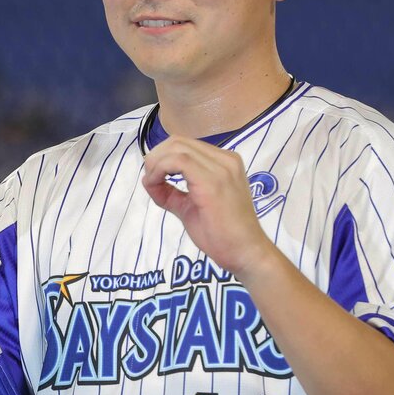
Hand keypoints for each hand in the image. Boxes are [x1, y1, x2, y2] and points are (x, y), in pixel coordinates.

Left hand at [140, 136, 277, 275]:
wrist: (245, 252)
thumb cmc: (220, 234)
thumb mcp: (189, 206)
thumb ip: (171, 192)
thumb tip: (148, 180)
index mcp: (224, 162)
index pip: (185, 145)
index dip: (162, 157)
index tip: (153, 178)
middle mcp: (225, 159)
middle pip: (178, 142)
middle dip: (156, 157)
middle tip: (150, 180)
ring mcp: (221, 168)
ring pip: (177, 148)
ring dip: (156, 164)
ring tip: (154, 184)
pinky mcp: (212, 181)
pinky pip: (178, 161)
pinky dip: (160, 169)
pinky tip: (156, 185)